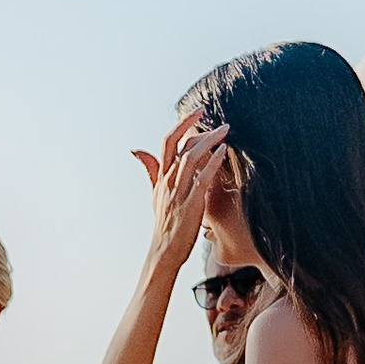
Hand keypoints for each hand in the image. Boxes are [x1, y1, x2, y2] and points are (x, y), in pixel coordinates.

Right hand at [134, 113, 229, 282]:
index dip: (183, 123)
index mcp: (161, 177)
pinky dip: (213, 162)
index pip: (168, 141)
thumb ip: (151, 170)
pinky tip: (224, 151)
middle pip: (181, 144)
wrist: (164, 251)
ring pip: (191, 157)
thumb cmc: (164, 224)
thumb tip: (137, 150)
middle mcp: (168, 181)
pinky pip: (202, 178)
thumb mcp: (155, 194)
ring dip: (210, 141)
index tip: (199, 112)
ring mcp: (178, 192)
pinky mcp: (191, 203)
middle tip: (221, 122)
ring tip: (226, 132)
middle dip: (200, 128)